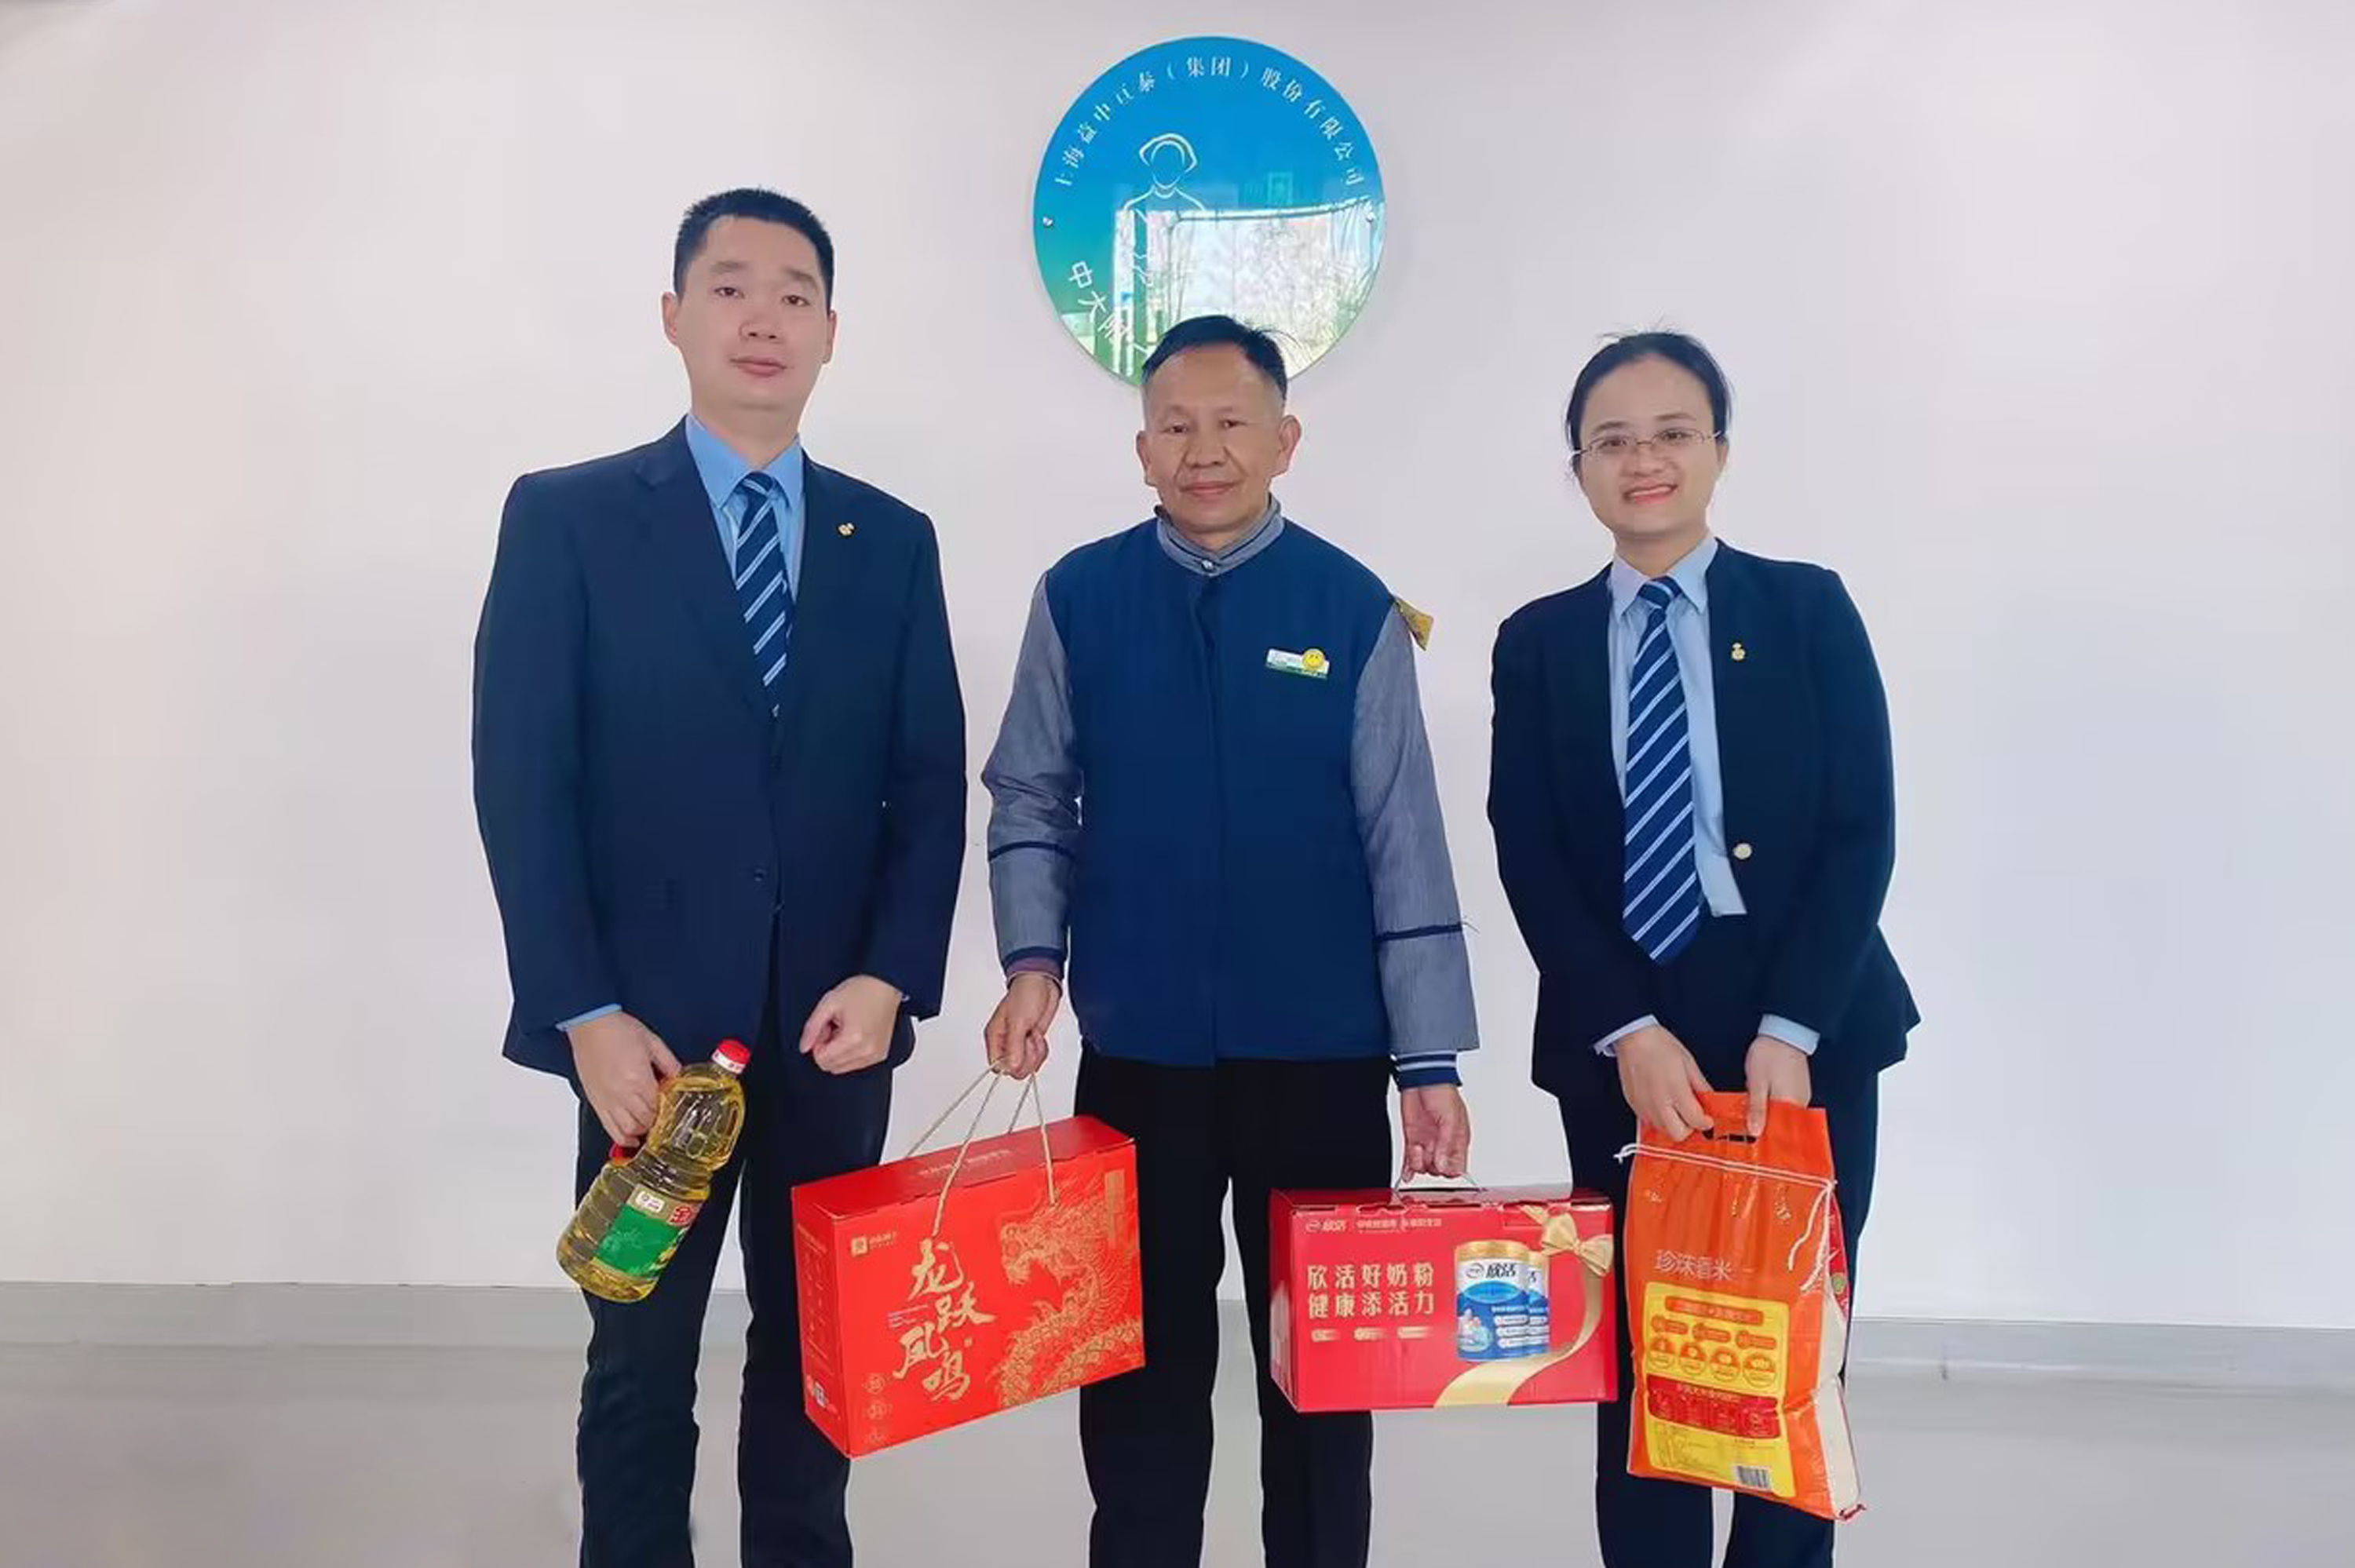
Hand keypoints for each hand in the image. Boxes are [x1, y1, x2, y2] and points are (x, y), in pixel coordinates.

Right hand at [567, 1011, 682, 1147]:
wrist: (590, 1023)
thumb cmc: (617, 1029)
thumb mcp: (653, 1042)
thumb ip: (669, 1063)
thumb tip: (679, 1077)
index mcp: (638, 1079)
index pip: (659, 1108)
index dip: (669, 1113)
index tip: (675, 1111)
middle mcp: (621, 1094)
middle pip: (645, 1122)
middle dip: (657, 1123)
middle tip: (665, 1120)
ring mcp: (607, 1100)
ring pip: (627, 1130)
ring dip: (642, 1132)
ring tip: (651, 1128)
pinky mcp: (595, 1101)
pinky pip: (609, 1127)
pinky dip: (621, 1137)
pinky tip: (631, 1139)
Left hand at [799, 976, 902, 1074]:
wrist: (886, 986)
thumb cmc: (861, 991)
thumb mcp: (829, 1003)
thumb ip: (812, 1027)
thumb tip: (803, 1048)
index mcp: (853, 1039)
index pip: (822, 1059)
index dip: (818, 1042)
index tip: (826, 1027)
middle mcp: (867, 1051)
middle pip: (831, 1066)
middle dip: (827, 1048)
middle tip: (835, 1027)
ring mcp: (875, 1055)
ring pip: (842, 1068)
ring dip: (838, 1052)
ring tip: (846, 1030)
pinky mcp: (880, 1055)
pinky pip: (855, 1065)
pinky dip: (850, 1053)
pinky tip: (856, 1034)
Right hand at [984, 972, 1062, 1080]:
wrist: (1043, 982)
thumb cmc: (1026, 994)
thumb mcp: (1019, 1021)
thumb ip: (1014, 1046)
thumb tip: (1011, 1067)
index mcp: (995, 1037)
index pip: (997, 1065)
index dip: (1011, 1064)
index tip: (1022, 1052)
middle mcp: (1006, 1042)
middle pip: (1014, 1068)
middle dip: (1027, 1058)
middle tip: (1030, 1041)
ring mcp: (1020, 1042)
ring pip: (1027, 1065)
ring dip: (1036, 1053)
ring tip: (1034, 1036)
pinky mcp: (1032, 1041)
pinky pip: (1037, 1058)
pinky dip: (1042, 1051)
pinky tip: (1039, 1036)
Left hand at [1399, 1085, 1470, 1180]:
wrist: (1422, 1079)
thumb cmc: (1442, 1093)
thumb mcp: (1450, 1119)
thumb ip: (1446, 1144)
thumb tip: (1442, 1165)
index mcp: (1458, 1140)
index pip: (1458, 1166)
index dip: (1450, 1171)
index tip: (1443, 1167)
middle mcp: (1442, 1144)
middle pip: (1439, 1169)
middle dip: (1433, 1166)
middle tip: (1428, 1153)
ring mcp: (1427, 1142)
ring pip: (1424, 1166)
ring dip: (1419, 1163)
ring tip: (1417, 1150)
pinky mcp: (1413, 1139)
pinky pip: (1410, 1159)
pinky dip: (1408, 1169)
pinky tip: (1406, 1175)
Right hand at [1615, 1024, 1713, 1140]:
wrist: (1633, 1039)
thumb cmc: (1659, 1046)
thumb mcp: (1689, 1063)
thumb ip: (1701, 1086)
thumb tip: (1711, 1100)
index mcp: (1676, 1091)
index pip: (1696, 1121)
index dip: (1706, 1123)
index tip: (1708, 1118)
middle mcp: (1659, 1103)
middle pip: (1678, 1134)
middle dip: (1689, 1129)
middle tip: (1692, 1117)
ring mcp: (1644, 1106)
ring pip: (1662, 1131)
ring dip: (1673, 1124)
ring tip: (1675, 1109)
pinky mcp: (1633, 1105)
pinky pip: (1648, 1122)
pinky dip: (1658, 1119)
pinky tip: (1661, 1104)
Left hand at [1743, 1034, 1812, 1136]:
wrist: (1784, 1033)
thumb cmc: (1769, 1055)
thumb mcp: (1757, 1082)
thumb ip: (1757, 1108)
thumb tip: (1755, 1132)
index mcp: (1790, 1104)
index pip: (1782, 1132)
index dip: (1768, 1141)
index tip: (1754, 1146)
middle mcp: (1799, 1103)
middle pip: (1783, 1126)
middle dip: (1766, 1131)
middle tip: (1748, 1134)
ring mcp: (1800, 1096)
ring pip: (1783, 1116)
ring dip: (1768, 1119)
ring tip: (1750, 1121)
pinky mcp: (1797, 1089)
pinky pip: (1784, 1105)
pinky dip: (1772, 1108)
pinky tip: (1759, 1106)